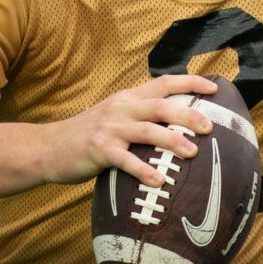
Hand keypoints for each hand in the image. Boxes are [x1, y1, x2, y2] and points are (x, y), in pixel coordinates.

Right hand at [38, 74, 218, 187]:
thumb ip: (141, 116)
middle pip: (160, 106)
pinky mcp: (98, 150)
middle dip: (187, 114)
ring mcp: (109, 129)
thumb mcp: (115, 116)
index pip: (163, 82)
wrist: (47, 147)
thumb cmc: (88, 136)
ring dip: (171, 140)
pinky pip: (125, 160)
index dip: (190, 82)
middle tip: (209, 127)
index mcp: (128, 98)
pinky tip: (159, 181)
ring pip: (147, 131)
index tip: (214, 88)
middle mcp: (121, 109)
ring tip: (192, 152)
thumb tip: (178, 125)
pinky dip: (143, 170)